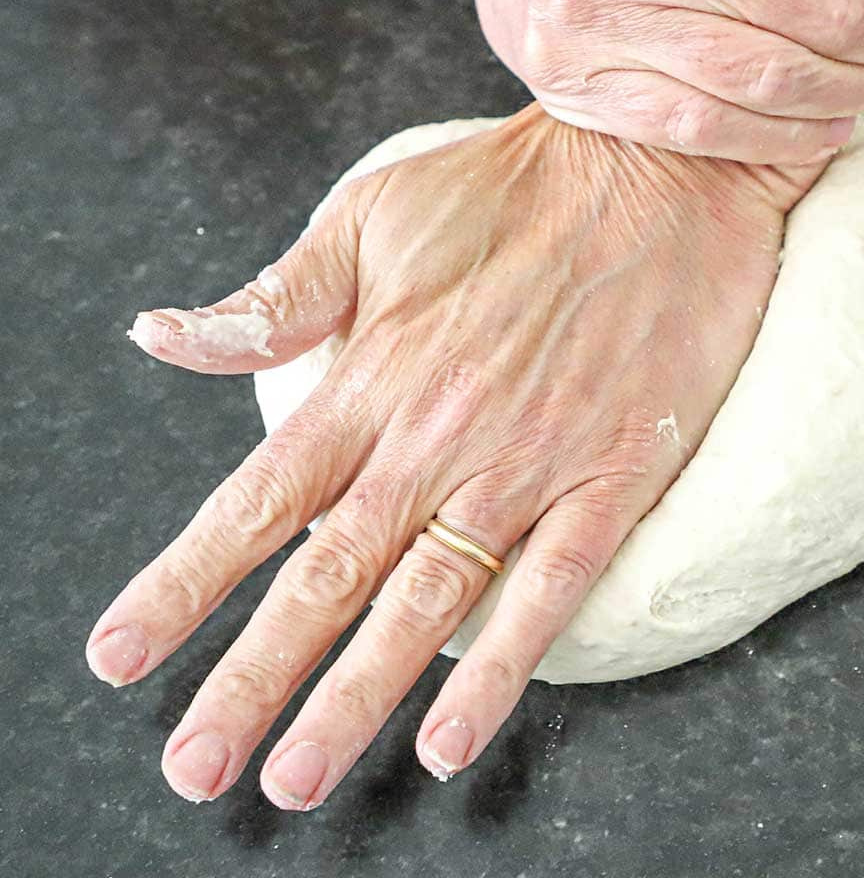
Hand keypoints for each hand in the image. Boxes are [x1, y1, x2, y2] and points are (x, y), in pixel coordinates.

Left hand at [87, 106, 822, 805]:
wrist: (657, 168)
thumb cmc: (511, 188)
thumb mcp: (374, 217)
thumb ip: (278, 297)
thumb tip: (163, 335)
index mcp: (374, 374)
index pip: (259, 503)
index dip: (185, 585)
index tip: (123, 656)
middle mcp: (437, 435)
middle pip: (328, 578)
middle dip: (252, 680)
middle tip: (196, 767)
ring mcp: (529, 463)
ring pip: (426, 604)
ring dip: (353, 699)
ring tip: (294, 779)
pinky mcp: (613, 476)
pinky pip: (550, 590)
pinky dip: (498, 671)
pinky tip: (448, 742)